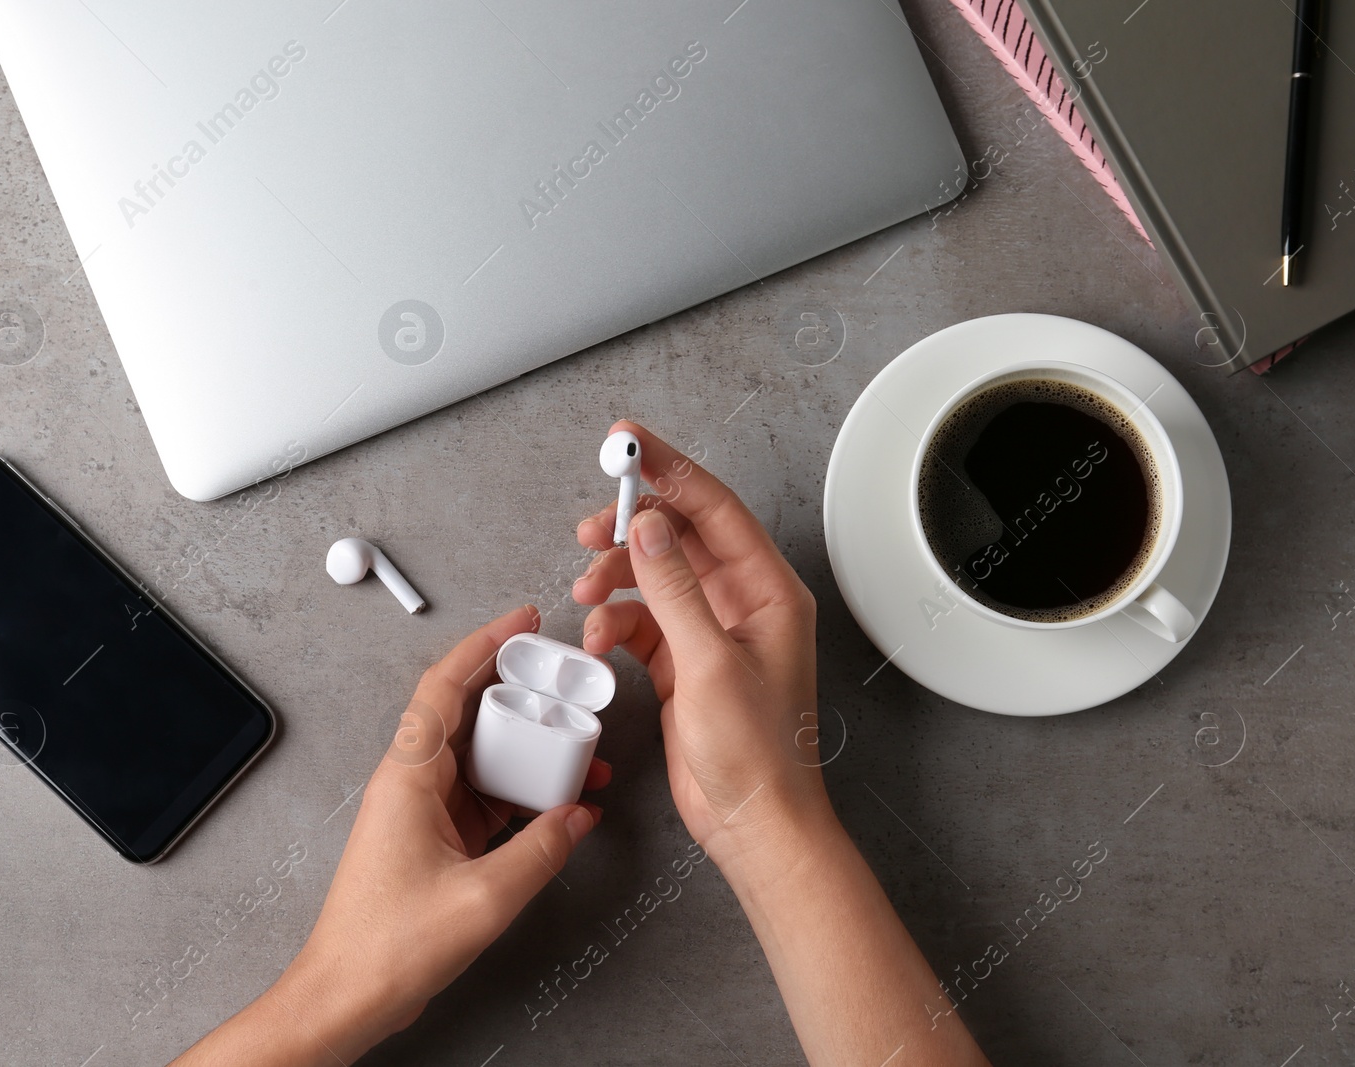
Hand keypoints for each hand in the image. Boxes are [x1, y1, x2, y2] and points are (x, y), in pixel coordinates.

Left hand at [172, 605, 608, 1065]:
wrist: (346, 996)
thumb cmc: (387, 947)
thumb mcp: (484, 897)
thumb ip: (541, 850)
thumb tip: (577, 816)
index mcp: (409, 776)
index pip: (445, 684)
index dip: (486, 643)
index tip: (524, 622)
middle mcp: (410, 782)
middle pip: (469, 712)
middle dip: (522, 694)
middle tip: (567, 686)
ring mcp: (419, 809)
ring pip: (480, 754)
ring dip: (527, 749)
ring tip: (577, 752)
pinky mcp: (431, 837)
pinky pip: (481, 794)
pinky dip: (518, 790)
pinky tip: (554, 804)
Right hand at [574, 422, 830, 865]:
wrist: (752, 823)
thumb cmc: (756, 754)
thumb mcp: (709, 664)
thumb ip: (674, 590)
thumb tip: (649, 529)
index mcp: (768, 591)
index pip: (715, 507)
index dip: (670, 469)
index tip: (628, 443)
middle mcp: (742, 602)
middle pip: (680, 535)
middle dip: (631, 527)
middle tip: (592, 525)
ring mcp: (711, 631)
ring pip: (653, 576)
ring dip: (615, 579)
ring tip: (586, 591)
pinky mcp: (683, 661)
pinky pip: (640, 620)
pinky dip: (613, 622)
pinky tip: (597, 642)